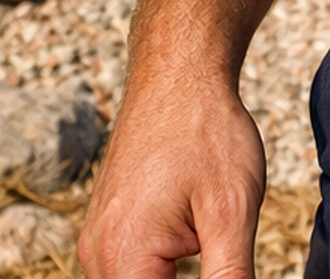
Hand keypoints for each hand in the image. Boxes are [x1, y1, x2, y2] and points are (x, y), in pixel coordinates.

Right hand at [78, 69, 264, 278]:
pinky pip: (133, 271)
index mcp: (125, 260)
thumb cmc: (206, 130)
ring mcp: (98, 244)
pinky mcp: (107, 230)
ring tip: (210, 240)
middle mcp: (99, 258)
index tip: (223, 268)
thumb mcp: (231, 211)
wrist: (178, 72)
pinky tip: (196, 244)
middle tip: (219, 248)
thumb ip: (230, 278)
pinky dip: (163, 273)